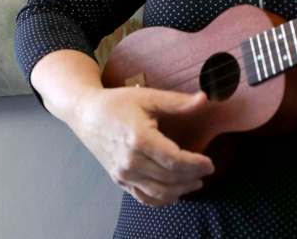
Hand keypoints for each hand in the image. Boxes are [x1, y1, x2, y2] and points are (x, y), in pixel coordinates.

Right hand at [68, 86, 213, 206]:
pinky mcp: (119, 179)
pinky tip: (174, 193)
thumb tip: (204, 99)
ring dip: (181, 190)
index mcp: (140, 139)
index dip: (196, 164)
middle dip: (192, 177)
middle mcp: (130, 161)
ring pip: (158, 192)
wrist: (86, 114)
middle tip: (207, 171)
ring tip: (196, 182)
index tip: (209, 163)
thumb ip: (177, 102)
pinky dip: (161, 199)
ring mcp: (123, 173)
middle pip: (169, 178)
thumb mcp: (148, 97)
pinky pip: (143, 197)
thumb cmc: (117, 103)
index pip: (174, 160)